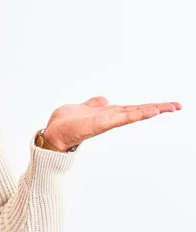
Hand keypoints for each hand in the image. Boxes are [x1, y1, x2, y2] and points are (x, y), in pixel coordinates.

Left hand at [43, 96, 181, 150]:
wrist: (53, 133)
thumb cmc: (66, 123)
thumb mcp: (82, 108)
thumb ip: (94, 104)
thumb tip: (105, 99)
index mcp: (107, 114)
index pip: (131, 108)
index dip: (147, 106)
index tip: (165, 105)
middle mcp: (110, 118)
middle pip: (137, 111)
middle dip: (157, 108)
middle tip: (178, 106)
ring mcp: (107, 122)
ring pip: (133, 114)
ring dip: (151, 110)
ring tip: (169, 107)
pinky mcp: (101, 124)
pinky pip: (122, 118)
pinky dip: (136, 114)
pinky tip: (149, 111)